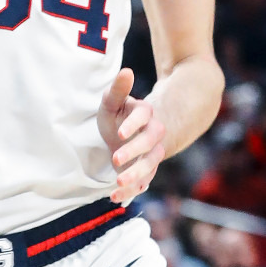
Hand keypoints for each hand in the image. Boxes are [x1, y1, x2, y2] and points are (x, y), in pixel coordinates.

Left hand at [98, 68, 166, 205]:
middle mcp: (153, 133)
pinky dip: (132, 188)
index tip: (119, 133)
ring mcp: (152, 152)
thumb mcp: (112, 101)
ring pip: (151, 164)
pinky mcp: (147, 169)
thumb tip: (127, 71)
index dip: (133, 124)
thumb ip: (118, 89)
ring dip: (136, 174)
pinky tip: (116, 196)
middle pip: (150, 143)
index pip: (143, 116)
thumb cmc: (117, 113)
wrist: (126, 132)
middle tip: (115, 159)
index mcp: (145, 113)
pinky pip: (144, 180)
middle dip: (134, 152)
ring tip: (118, 183)